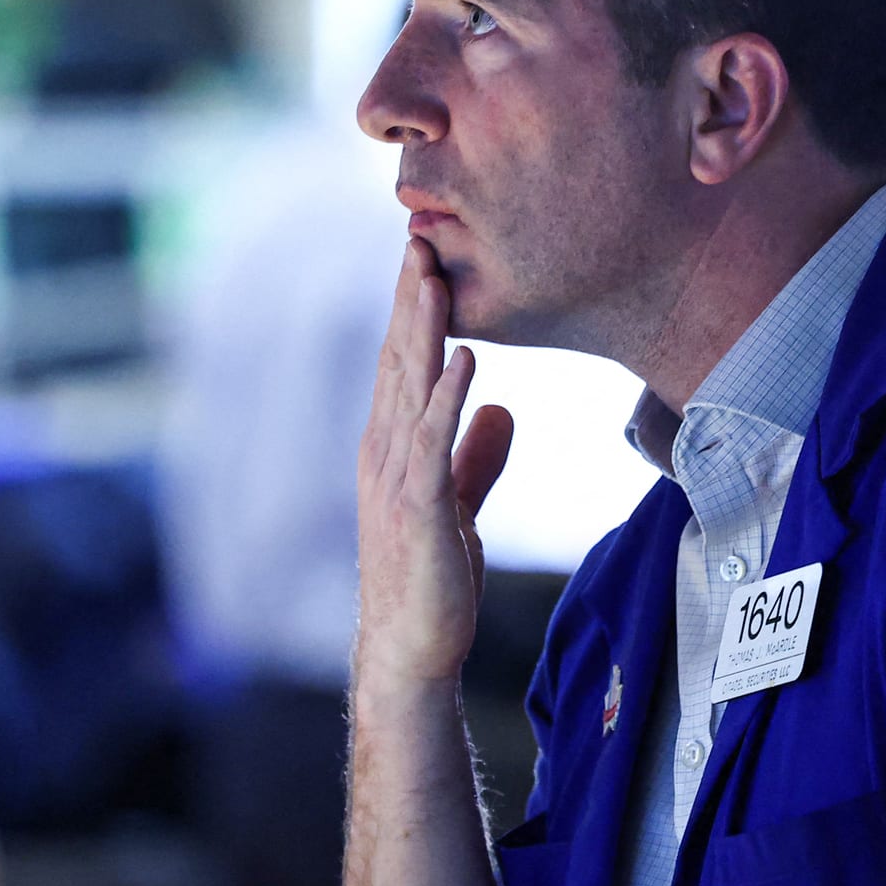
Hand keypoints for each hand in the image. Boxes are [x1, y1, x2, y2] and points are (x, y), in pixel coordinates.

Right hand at [354, 240, 513, 690]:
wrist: (412, 647)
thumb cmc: (429, 577)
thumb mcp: (456, 501)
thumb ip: (474, 455)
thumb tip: (500, 408)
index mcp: (391, 447)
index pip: (401, 365)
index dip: (410, 311)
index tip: (423, 257)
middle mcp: (385, 454)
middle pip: (398, 363)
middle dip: (408, 301)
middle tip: (419, 238)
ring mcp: (397, 481)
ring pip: (410, 392)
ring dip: (422, 334)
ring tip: (434, 279)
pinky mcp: (421, 512)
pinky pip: (433, 445)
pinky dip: (448, 400)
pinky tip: (465, 361)